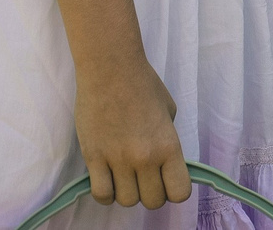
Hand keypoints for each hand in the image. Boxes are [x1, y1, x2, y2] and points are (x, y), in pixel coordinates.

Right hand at [76, 57, 188, 209]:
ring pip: (126, 201)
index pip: (179, 192)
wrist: (111, 71)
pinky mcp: (93, 158)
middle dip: (151, 193)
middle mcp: (145, 158)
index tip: (168, 181)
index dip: (175, 191)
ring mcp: (117, 160)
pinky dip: (107, 195)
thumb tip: (161, 159)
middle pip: (152, 201)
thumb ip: (166, 138)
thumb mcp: (169, 111)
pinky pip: (101, 194)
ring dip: (128, 193)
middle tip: (146, 179)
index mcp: (169, 146)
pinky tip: (109, 182)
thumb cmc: (144, 85)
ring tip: (126, 178)